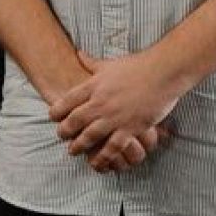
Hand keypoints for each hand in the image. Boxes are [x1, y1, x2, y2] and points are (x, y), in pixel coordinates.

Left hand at [51, 51, 178, 172]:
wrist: (162, 72)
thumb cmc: (137, 66)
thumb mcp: (109, 63)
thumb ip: (91, 63)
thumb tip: (78, 53)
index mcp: (94, 85)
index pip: (68, 100)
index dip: (57, 111)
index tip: (52, 117)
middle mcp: (101, 102)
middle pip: (75, 121)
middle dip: (65, 131)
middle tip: (60, 136)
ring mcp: (115, 117)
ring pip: (90, 136)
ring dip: (79, 146)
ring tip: (73, 151)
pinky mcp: (130, 128)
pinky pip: (113, 147)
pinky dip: (103, 156)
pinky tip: (97, 162)